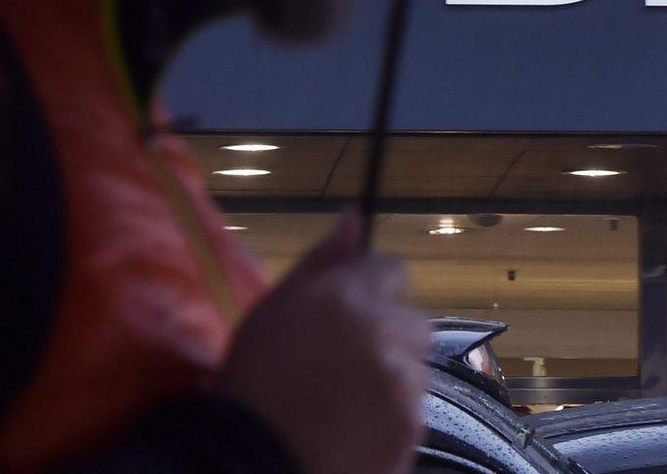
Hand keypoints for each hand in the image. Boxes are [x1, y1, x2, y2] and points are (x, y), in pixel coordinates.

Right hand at [218, 211, 430, 473]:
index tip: (346, 317)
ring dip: (391, 378)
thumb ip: (320, 262)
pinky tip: (353, 430)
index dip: (371, 291)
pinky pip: (413, 410)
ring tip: (343, 404)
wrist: (256, 462)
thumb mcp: (271, 310)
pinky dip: (391, 417)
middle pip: (411, 321)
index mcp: (348, 295)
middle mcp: (386, 332)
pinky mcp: (414, 426)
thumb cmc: (251, 384)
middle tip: (343, 367)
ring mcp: (404, 382)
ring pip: (414, 367)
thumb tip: (354, 217)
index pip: (391, 270)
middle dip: (387, 337)